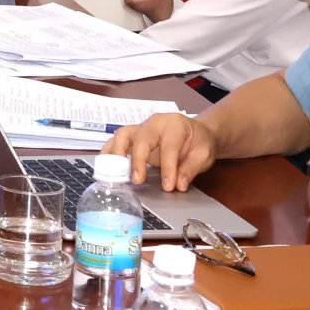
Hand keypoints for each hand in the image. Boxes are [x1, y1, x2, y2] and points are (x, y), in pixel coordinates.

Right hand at [102, 113, 216, 190]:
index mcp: (175, 124)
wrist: (196, 133)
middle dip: (138, 160)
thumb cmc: (199, 142)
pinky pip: (116, 140)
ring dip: (117, 154)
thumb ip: (191, 169)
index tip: (168, 186)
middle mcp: (154, 123)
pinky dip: (109, 151)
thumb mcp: (204, 155)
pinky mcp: (133, 136)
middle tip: (138, 181)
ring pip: (123, 135)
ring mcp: (141, 128)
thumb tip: (178, 184)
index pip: (169, 146)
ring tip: (115, 172)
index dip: (168, 167)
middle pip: (141, 138)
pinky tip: (104, 164)